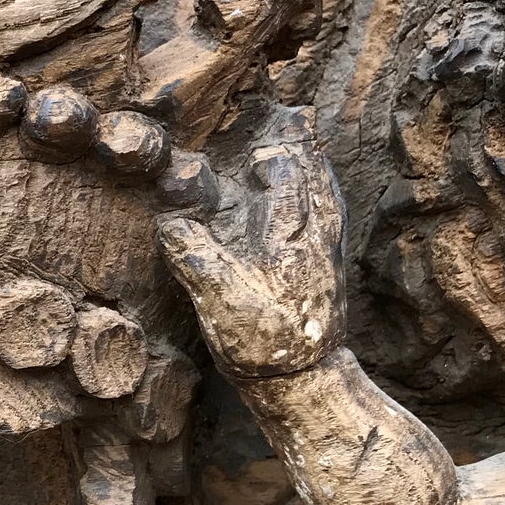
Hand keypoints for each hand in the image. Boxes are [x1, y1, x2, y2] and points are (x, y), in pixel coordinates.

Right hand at [157, 115, 345, 377]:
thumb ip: (195, 255)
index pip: (287, 182)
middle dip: (304, 151)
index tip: (259, 141)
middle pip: (316, 182)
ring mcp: (329, 259)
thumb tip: (171, 221)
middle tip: (295, 119)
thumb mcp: (216, 298)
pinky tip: (313, 202)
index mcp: (291, 240)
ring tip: (307, 149)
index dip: (274, 159)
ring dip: (316, 171)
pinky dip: (322, 199)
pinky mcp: (332, 276)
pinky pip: (330, 222)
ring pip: (328, 200)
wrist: (305, 386)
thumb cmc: (261, 342)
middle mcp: (317, 242)